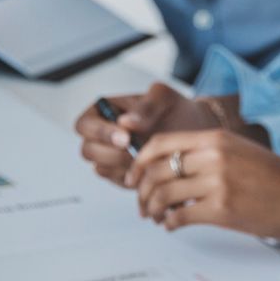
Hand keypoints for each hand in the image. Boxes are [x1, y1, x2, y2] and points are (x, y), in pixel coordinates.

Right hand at [74, 86, 256, 185]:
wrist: (195, 131)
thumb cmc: (176, 109)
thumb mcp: (165, 97)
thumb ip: (146, 105)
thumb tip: (125, 122)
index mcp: (104, 111)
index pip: (84, 124)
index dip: (100, 133)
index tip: (125, 138)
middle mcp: (103, 136)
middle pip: (88, 151)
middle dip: (111, 154)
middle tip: (136, 154)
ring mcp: (111, 157)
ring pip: (102, 169)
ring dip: (123, 168)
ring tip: (148, 162)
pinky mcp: (123, 175)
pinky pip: (119, 182)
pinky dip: (134, 179)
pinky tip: (152, 172)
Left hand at [130, 130, 279, 240]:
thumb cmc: (276, 178)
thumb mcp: (238, 151)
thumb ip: (205, 154)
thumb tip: (168, 169)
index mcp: (215, 139)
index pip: (160, 143)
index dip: (139, 162)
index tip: (133, 178)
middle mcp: (213, 156)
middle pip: (156, 170)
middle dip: (142, 191)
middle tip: (143, 205)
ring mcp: (217, 182)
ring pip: (164, 194)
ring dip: (153, 209)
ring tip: (157, 217)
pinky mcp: (222, 209)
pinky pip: (180, 216)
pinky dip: (170, 223)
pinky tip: (173, 225)